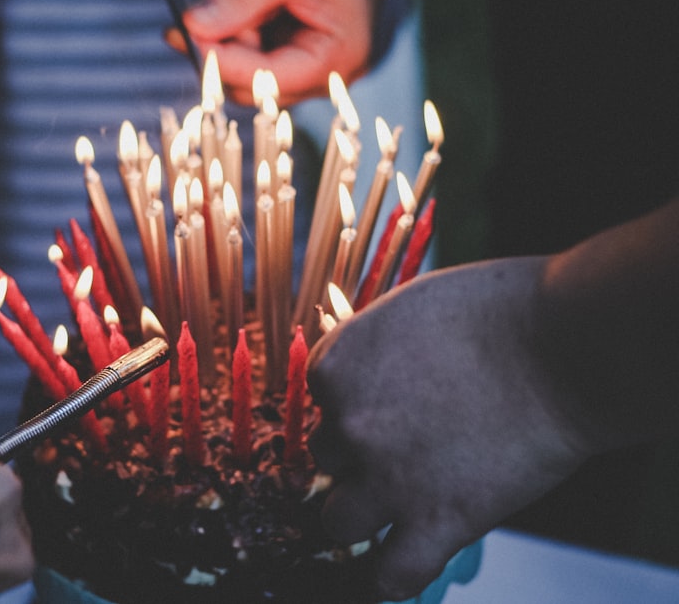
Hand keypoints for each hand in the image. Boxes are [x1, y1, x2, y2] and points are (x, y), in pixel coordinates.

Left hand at [177, 0, 403, 105]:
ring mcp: (315, 74)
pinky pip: (258, 66)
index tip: (182, 35)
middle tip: (193, 19)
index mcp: (338, 58)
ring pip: (252, 80)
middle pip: (256, 90)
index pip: (267, 79)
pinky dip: (240, 42)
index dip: (220, 62)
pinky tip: (246, 14)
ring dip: (231, 47)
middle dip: (223, 55)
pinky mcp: (300, 64)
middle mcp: (330, 77)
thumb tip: (191, 26)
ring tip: (235, 4)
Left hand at [307, 258, 592, 600]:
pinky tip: (394, 568)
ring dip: (362, 515)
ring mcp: (386, 478)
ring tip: (398, 503)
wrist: (566, 346)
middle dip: (358, 455)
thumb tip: (365, 377)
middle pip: (327, 456)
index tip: (388, 403)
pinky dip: (386, 579)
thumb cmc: (498, 311)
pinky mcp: (436, 522)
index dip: (354, 403)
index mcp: (337, 368)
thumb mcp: (407, 309)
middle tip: (406, 446)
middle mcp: (347, 425)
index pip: (321, 400)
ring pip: (338, 520)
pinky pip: (389, 575)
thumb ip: (373, 349)